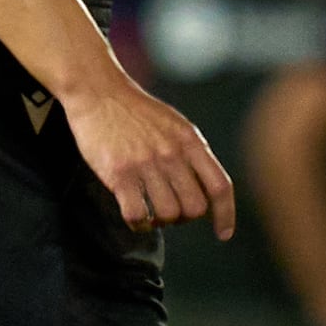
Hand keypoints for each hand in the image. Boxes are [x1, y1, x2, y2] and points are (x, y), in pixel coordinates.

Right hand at [63, 72, 233, 237]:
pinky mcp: (119, 174)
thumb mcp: (176, 125)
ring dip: (161, 222)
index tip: (223, 234)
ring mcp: (146, 164)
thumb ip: (193, 154)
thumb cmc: (137, 112)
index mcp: (190, 141)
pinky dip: (138, 224)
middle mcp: (172, 153)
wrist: (99, 92)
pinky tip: (135, 216)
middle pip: (195, 208)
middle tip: (170, 212)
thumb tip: (207, 189)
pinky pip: (138, 215)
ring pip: (168, 215)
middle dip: (185, 218)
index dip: (226, 215)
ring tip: (150, 212)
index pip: (220, 186)